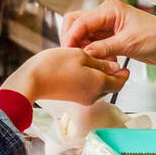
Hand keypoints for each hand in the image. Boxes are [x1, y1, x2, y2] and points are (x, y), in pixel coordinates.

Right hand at [5, 47, 128, 105]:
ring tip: (92, 61)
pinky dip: (89, 79)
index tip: (124, 66)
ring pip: (98, 87)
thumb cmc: (53, 66)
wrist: (31, 81)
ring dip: (99, 75)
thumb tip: (112, 66)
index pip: (120, 83)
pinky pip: (87, 89)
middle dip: (111, 73)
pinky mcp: (72, 97)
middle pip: (110, 86)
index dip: (124, 74)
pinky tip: (80, 68)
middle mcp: (93, 95)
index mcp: (99, 84)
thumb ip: (100, 61)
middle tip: (108, 59)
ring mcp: (82, 98)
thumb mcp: (80, 56)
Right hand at [61, 0, 155, 63]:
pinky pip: (93, 44)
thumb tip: (84, 54)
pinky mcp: (110, 37)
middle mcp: (105, 15)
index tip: (68, 52)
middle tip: (73, 57)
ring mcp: (107, 26)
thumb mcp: (129, 43)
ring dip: (83, 48)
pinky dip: (92, 53)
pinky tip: (100, 61)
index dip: (72, 37)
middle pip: (77, 24)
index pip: (81, 21)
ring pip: (83, 35)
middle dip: (73, 40)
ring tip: (90, 61)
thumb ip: (104, 48)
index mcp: (109, 9)